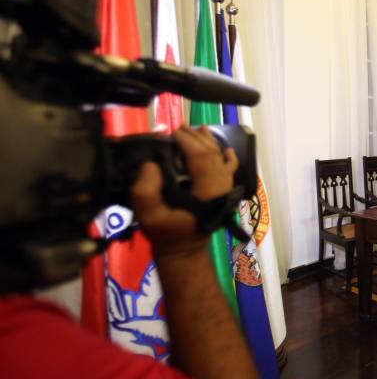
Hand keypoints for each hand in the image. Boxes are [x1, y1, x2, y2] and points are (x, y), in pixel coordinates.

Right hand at [130, 125, 237, 256]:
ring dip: (209, 143)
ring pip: (220, 159)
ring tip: (197, 128)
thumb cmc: (166, 234)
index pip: (201, 158)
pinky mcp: (223, 193)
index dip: (188, 142)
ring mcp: (225, 190)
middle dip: (196, 138)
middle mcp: (221, 188)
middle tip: (179, 127)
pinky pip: (229, 171)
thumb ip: (146, 191)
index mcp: (207, 192)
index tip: (172, 132)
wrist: (183, 251)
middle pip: (212, 155)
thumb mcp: (149, 216)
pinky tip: (226, 149)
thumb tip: (151, 164)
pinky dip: (227, 158)